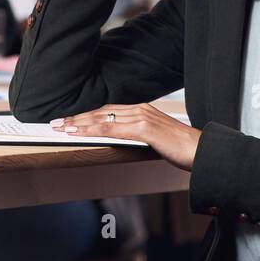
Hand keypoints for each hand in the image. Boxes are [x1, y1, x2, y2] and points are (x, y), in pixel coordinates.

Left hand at [51, 103, 200, 170]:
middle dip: (77, 118)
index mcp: (142, 110)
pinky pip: (112, 129)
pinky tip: (79, 134)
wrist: (203, 150)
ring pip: (103, 119)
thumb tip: (122, 142)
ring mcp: (142, 117)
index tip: (70, 121)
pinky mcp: (144, 129)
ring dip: (79, 124)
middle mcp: (140, 110)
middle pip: (101, 112)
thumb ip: (139, 136)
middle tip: (56, 123)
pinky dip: (92, 130)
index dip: (87, 116)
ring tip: (61, 129)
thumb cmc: (182, 148)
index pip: (108, 111)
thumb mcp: (155, 139)